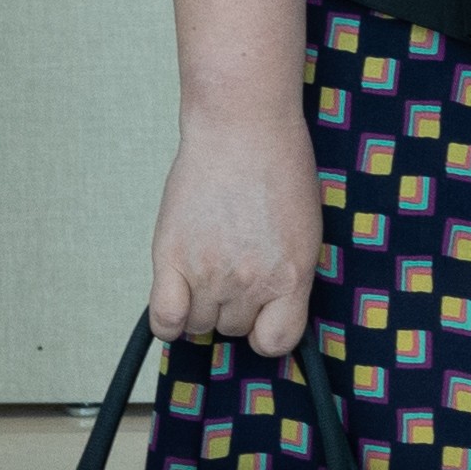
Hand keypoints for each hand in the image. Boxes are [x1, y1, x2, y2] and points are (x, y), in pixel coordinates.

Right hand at [148, 104, 324, 361]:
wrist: (243, 129)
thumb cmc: (279, 168)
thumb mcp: (305, 228)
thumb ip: (288, 273)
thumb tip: (272, 307)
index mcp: (294, 274)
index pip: (278, 340)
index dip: (267, 331)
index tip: (262, 316)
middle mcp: (252, 280)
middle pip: (234, 328)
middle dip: (234, 307)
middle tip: (233, 269)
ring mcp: (210, 272)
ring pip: (199, 324)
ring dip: (201, 306)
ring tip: (207, 269)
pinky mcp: (172, 258)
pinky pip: (165, 320)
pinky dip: (169, 321)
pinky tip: (177, 299)